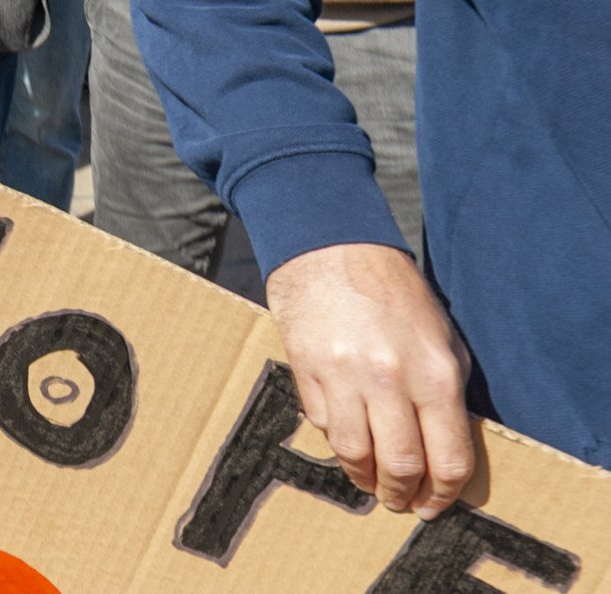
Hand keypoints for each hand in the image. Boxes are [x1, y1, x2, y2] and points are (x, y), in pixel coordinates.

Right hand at [265, 243, 475, 519]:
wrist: (330, 249)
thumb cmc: (394, 293)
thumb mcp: (442, 338)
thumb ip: (446, 393)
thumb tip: (445, 445)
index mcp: (435, 372)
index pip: (448, 458)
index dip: (443, 493)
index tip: (434, 504)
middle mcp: (390, 378)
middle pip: (400, 464)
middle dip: (402, 494)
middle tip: (401, 501)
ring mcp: (344, 376)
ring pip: (354, 454)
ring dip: (364, 478)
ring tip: (370, 482)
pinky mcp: (306, 370)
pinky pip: (323, 424)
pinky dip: (337, 439)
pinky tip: (347, 437)